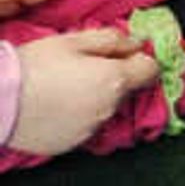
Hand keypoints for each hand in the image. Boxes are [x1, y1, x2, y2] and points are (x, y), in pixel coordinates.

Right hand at [8, 27, 158, 160]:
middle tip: (79, 70)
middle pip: (125, 92)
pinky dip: (74, 119)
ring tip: (61, 91)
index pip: (151, 71)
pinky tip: (52, 109)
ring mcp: (90, 130)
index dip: (140, 61)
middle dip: (111, 80)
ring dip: (93, 101)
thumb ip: (111, 40)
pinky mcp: (70, 145)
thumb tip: (137, 43)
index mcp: (114, 80)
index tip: (125, 56)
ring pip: (103, 111)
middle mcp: (109, 109)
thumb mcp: (71, 41)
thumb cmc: (33, 65)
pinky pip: (82, 128)